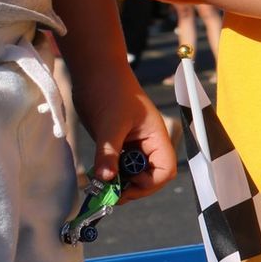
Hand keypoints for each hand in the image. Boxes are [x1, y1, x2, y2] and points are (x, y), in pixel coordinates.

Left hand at [69, 62, 177, 203]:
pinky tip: (96, 174)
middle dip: (132, 187)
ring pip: (133, 172)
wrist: (95, 69)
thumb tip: (105, 179)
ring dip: (119, 181)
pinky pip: (118, 164)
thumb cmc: (110, 90)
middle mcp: (148, 143)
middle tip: (107, 192)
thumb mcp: (109, 124)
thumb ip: (108, 152)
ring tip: (99, 184)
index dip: (149, 184)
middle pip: (150, 176)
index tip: (123, 189)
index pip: (165, 170)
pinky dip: (109, 172)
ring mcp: (134, 143)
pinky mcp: (119, 142)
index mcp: (156, 137)